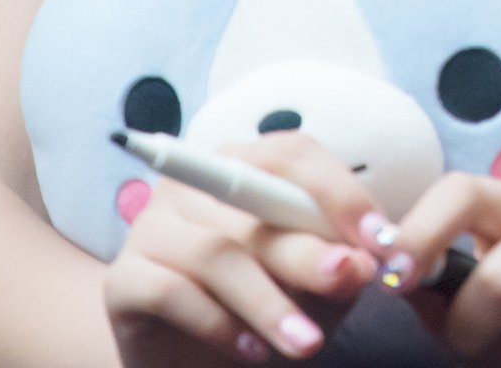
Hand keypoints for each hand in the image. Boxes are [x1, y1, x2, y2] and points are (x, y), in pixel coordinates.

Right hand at [103, 132, 381, 365]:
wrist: (184, 363)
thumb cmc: (256, 310)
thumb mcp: (310, 288)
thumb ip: (336, 267)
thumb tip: (364, 260)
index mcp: (240, 164)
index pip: (291, 153)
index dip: (338, 190)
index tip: (377, 238)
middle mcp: (190, 183)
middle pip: (255, 203)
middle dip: (308, 248)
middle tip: (348, 282)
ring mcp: (149, 227)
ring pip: (218, 252)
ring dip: (269, 301)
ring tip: (306, 344)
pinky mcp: (122, 280)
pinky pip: (173, 292)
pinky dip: (220, 324)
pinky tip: (252, 353)